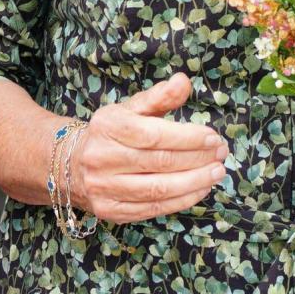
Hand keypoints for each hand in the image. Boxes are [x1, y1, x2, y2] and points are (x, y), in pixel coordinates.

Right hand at [72, 73, 228, 223]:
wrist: (72, 165)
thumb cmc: (112, 132)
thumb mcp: (131, 108)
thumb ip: (160, 96)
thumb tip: (184, 81)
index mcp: (109, 127)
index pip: (155, 135)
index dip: (189, 138)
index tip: (213, 137)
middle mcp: (103, 159)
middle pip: (159, 163)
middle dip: (197, 159)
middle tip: (221, 154)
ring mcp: (105, 189)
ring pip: (158, 190)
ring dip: (194, 183)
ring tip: (216, 173)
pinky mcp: (111, 212)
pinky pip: (152, 209)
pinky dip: (181, 201)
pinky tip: (200, 190)